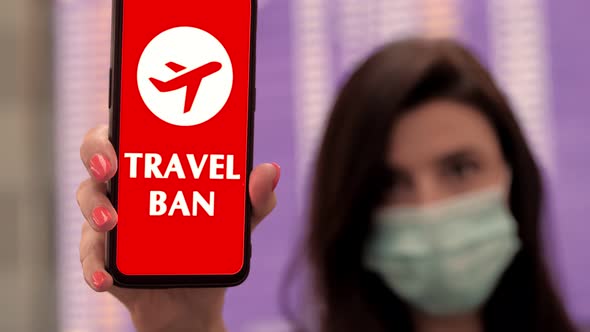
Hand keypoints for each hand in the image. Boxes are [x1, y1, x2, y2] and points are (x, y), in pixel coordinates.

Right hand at [76, 125, 280, 331]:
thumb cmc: (212, 243)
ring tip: (113, 222)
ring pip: (88, 201)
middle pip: (98, 156)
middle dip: (97, 154)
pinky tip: (106, 276)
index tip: (130, 117)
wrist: (196, 297)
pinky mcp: (103, 256)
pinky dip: (94, 266)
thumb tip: (271, 170)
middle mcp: (127, 185)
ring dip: (96, 208)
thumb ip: (255, 197)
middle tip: (111, 166)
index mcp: (155, 165)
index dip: (124, 117)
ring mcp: (111, 220)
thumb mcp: (240, 220)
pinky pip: (90, 257)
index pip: (132, 129)